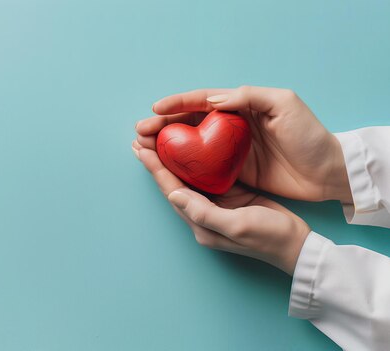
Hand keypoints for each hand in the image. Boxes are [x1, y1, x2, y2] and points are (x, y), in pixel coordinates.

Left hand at [132, 142, 309, 274]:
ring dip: (173, 159)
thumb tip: (174, 195)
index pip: (172, 190)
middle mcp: (202, 215)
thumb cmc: (270, 237)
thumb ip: (204, 212)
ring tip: (158, 140)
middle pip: (174, 183)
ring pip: (187, 178)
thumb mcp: (237, 225)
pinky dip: (195, 161)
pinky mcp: (229, 198)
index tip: (141, 147)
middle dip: (158, 161)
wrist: (297, 245)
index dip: (156, 168)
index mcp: (200, 223)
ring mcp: (215, 206)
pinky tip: (190, 147)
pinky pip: (206, 176)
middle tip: (141, 138)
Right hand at [134, 86, 352, 202]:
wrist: (329, 173)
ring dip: (167, 145)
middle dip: (163, 126)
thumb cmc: (310, 136)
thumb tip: (213, 100)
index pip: (203, 101)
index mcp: (242, 105)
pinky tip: (166, 166)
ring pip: (191, 145)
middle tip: (141, 132)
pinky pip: (202, 166)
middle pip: (190, 123)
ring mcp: (230, 150)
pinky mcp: (234, 172)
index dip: (177, 104)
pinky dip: (182, 165)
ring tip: (145, 147)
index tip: (155, 110)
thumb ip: (248, 97)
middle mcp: (232, 126)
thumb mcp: (285, 104)